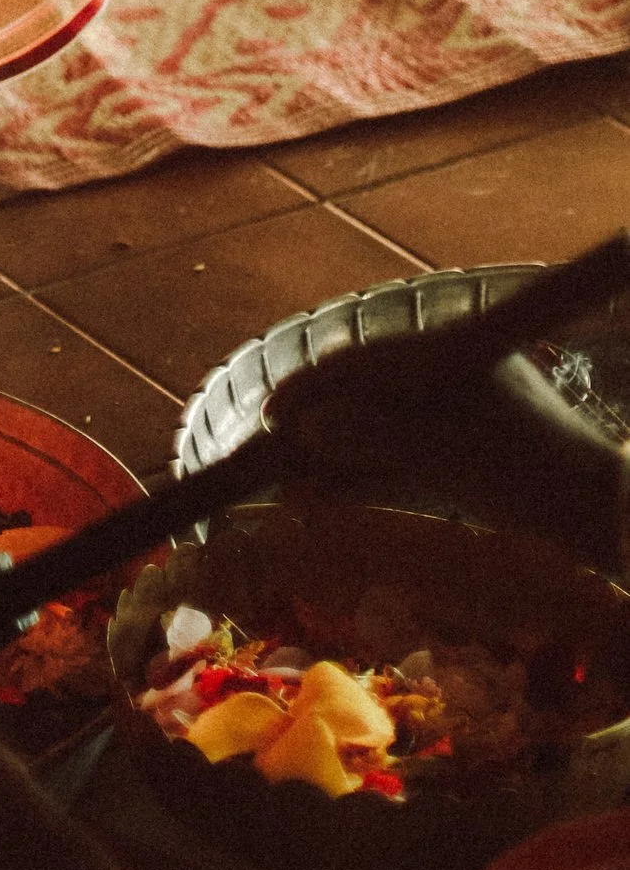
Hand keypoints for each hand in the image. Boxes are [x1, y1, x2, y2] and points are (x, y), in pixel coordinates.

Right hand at [261, 332, 629, 571]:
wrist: (603, 516)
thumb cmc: (532, 471)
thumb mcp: (447, 452)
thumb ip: (373, 437)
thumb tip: (303, 429)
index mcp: (453, 352)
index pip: (369, 361)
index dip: (317, 387)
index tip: (273, 413)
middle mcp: (452, 378)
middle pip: (370, 396)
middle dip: (321, 427)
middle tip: (273, 451)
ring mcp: (460, 418)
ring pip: (382, 433)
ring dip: (337, 460)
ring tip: (291, 488)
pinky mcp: (466, 458)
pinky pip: (401, 461)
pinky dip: (365, 478)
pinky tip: (325, 498)